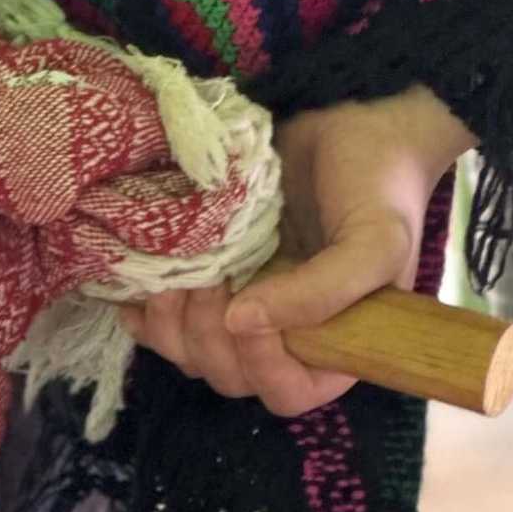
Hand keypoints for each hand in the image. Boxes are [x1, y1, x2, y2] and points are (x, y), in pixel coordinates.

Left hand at [116, 84, 470, 418]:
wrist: (353, 119)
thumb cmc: (378, 185)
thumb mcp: (375, 243)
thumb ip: (325, 292)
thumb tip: (243, 321)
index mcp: (336, 345)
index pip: (287, 392)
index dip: (258, 365)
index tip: (244, 308)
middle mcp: (287, 335)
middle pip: (230, 375)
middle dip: (207, 335)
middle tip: (205, 277)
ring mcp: (244, 304)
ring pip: (192, 351)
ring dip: (172, 324)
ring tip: (171, 275)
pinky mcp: (212, 273)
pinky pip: (167, 318)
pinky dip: (146, 311)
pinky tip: (134, 289)